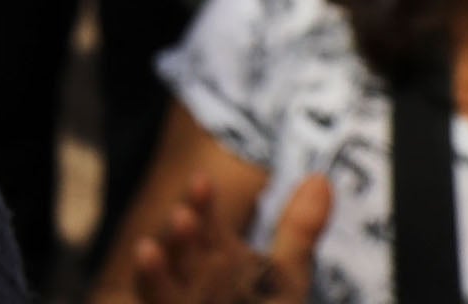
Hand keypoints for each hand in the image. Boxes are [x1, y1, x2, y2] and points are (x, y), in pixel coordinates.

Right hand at [131, 174, 330, 303]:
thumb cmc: (258, 303)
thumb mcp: (285, 274)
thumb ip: (298, 229)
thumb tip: (321, 177)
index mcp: (213, 254)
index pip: (204, 225)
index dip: (202, 204)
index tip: (203, 180)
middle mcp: (189, 276)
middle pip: (181, 254)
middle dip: (181, 237)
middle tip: (182, 216)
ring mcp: (174, 299)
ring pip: (158, 287)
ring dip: (154, 272)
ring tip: (147, 250)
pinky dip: (151, 287)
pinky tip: (146, 265)